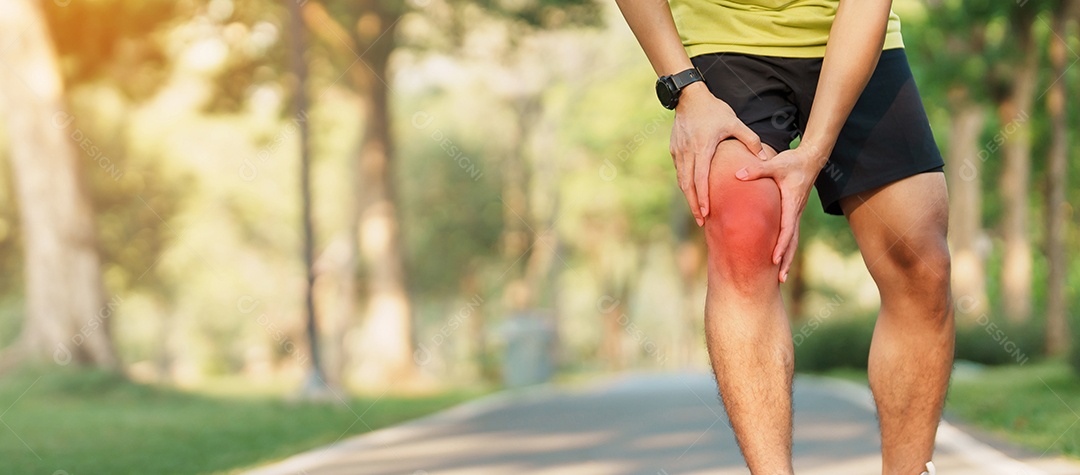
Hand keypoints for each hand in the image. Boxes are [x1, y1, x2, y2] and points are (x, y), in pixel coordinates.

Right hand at [671, 83, 767, 226]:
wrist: (689, 96)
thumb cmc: (714, 109)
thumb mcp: (734, 122)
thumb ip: (750, 140)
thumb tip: (766, 156)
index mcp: (702, 148)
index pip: (701, 179)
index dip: (703, 198)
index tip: (705, 213)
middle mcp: (688, 153)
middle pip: (687, 185)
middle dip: (693, 205)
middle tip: (701, 221)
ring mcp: (678, 152)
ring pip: (681, 180)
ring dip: (688, 196)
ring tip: (696, 211)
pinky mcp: (674, 149)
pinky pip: (679, 170)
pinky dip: (685, 183)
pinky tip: (691, 191)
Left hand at [734, 145, 827, 281]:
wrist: (811, 158)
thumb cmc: (793, 161)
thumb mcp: (776, 163)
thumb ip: (757, 169)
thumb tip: (738, 175)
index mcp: (792, 204)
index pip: (788, 229)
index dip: (781, 245)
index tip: (775, 260)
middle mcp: (797, 212)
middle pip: (793, 241)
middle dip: (787, 261)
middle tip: (781, 280)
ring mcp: (797, 213)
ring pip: (793, 240)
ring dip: (788, 258)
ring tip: (782, 278)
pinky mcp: (794, 212)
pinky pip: (791, 234)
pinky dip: (786, 247)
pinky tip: (779, 259)